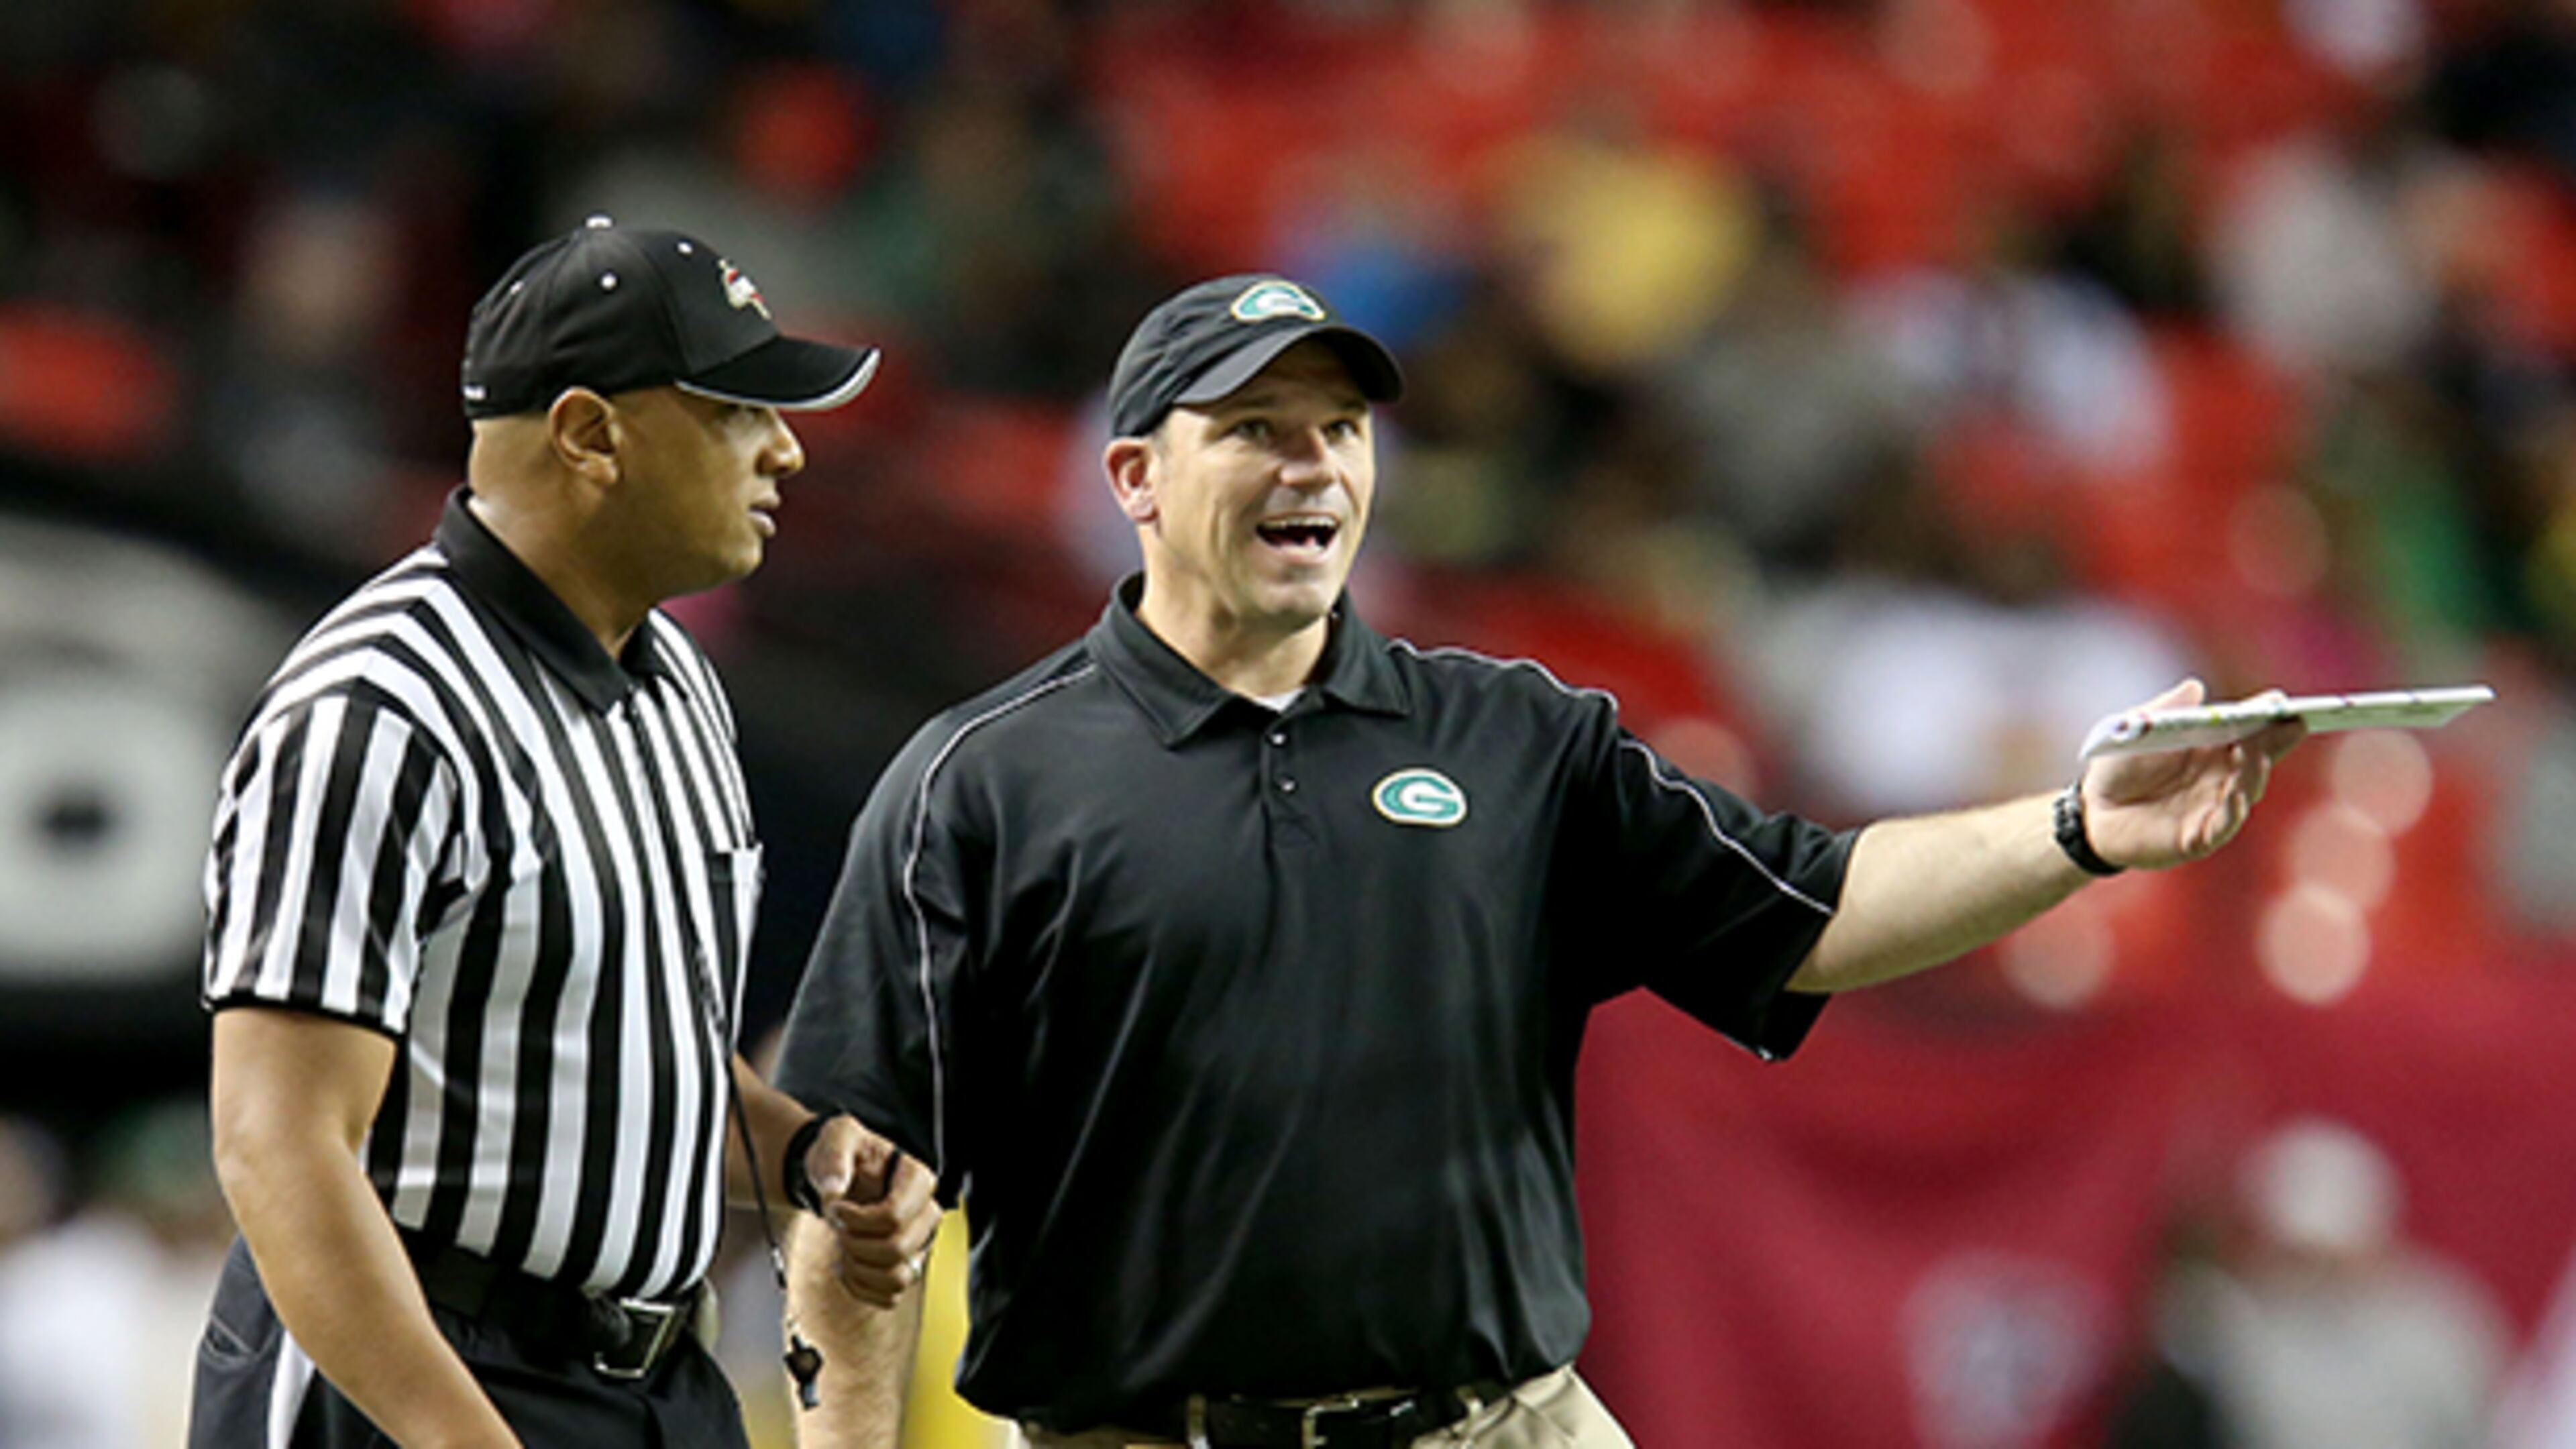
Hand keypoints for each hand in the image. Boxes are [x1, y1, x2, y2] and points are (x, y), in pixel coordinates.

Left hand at [803, 1117, 940, 1309]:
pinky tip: (847, 1265)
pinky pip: (890, 1296)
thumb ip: (834, 1156)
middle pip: (898, 1249)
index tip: (836, 1208)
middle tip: (838, 1228)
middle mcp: (926, 1213)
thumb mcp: (837, 1137)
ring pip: (899, 1278)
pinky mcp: (906, 1266)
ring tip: (844, 1247)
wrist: (838, 1178)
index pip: (896, 1215)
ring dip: (860, 1269)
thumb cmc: (842, 1154)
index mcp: (916, 1178)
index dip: (859, 1219)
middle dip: (857, 1244)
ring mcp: (919, 1243)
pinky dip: (861, 1287)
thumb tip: (834, 1189)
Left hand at [2083, 678, 2305, 869]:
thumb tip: (2195, 688)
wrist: (2092, 811)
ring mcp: (2210, 808)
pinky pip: (2221, 827)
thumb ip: (2165, 711)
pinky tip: (2236, 797)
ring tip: (2253, 754)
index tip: (2290, 708)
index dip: (2274, 722)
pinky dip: (2232, 813)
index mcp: (2212, 749)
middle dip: (2274, 744)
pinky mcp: (2195, 838)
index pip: (2252, 733)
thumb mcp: (2136, 731)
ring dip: (2253, 774)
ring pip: (2245, 792)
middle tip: (2286, 727)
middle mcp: (2219, 778)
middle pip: (2258, 760)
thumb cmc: (2119, 766)